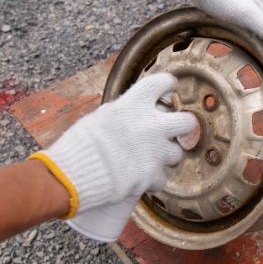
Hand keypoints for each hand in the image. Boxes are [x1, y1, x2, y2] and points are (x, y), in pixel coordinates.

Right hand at [30, 73, 196, 216]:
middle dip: (182, 126)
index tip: (169, 85)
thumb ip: (120, 114)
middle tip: (174, 130)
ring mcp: (155, 151)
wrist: (75, 174)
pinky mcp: (152, 175)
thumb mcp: (99, 118)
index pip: (162, 83)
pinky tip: (141, 180)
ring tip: (151, 159)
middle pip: (187, 121)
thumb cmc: (79, 145)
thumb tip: (126, 114)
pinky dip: (152, 181)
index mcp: (135, 104)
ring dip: (165, 156)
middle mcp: (152, 125)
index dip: (167, 83)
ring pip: (176, 153)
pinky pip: (161, 178)